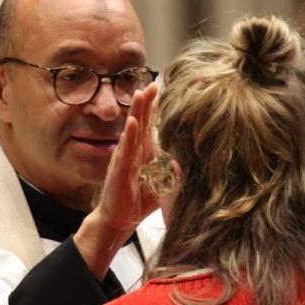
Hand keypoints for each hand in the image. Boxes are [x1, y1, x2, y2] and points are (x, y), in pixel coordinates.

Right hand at [74, 83, 158, 278]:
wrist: (119, 220)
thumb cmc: (137, 204)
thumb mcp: (162, 186)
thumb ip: (174, 175)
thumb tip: (185, 163)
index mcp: (144, 155)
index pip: (150, 127)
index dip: (155, 110)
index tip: (163, 92)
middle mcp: (133, 153)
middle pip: (141, 122)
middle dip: (147, 103)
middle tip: (154, 84)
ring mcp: (125, 159)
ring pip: (132, 130)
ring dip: (137, 111)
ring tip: (140, 93)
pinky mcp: (119, 169)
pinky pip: (125, 149)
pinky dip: (129, 135)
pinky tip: (133, 121)